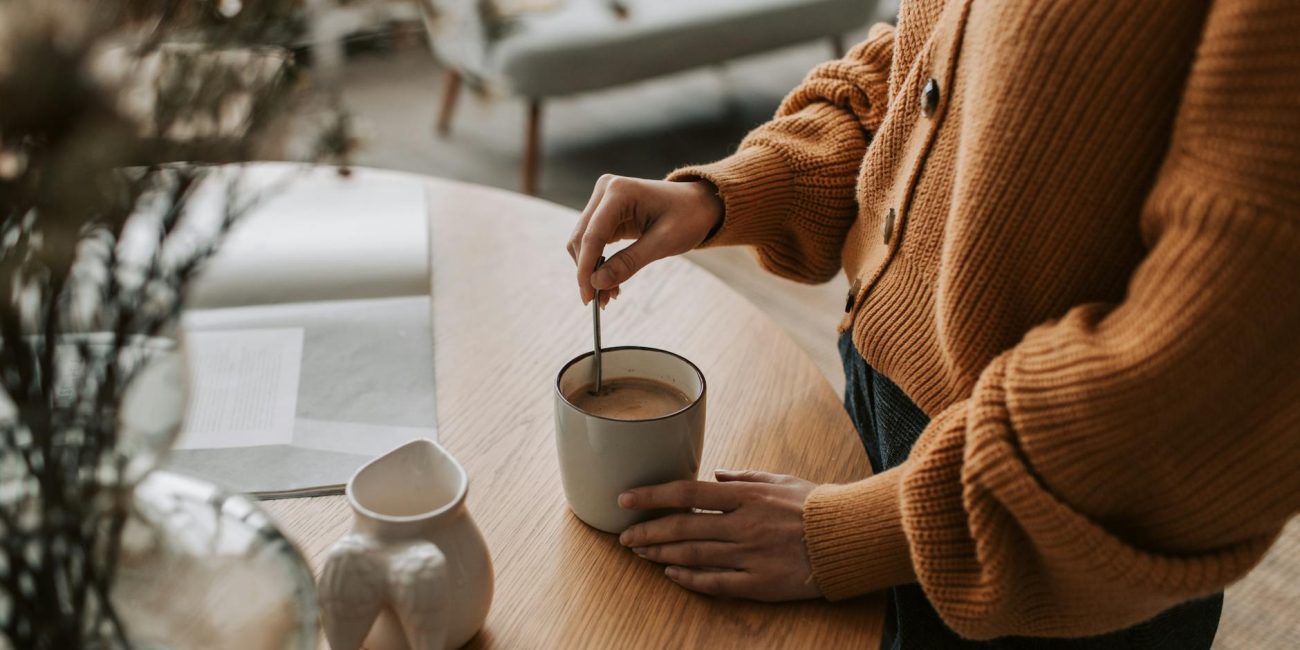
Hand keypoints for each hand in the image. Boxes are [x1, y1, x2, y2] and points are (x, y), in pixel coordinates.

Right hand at [568, 175, 722, 305]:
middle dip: (587, 272)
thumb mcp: (663, 243)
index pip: (592, 235)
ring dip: (591, 270)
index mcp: (619, 191)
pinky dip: (598, 263)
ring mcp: (603, 201)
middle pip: (581, 238)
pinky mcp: (605, 213)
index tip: (587, 297)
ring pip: (583, 242)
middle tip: (599, 301)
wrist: (700, 204)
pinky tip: (611, 282)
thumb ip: (629, 262)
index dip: (586, 268)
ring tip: (608, 294)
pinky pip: (593, 242)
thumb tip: (597, 283)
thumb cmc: (688, 217)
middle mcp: (606, 191)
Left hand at [617, 469, 821, 601]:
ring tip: (639, 552)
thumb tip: (716, 475)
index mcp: (746, 496)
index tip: (626, 498)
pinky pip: (717, 583)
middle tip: (623, 535)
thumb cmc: (815, 505)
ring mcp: (750, 556)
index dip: (652, 496)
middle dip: (648, 531)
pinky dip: (690, 579)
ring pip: (693, 556)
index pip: (687, 493)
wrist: (850, 538)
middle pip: (683, 529)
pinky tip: (671, 575)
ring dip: (661, 554)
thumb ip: (744, 477)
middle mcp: (743, 525)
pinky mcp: (761, 583)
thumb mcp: (780, 479)